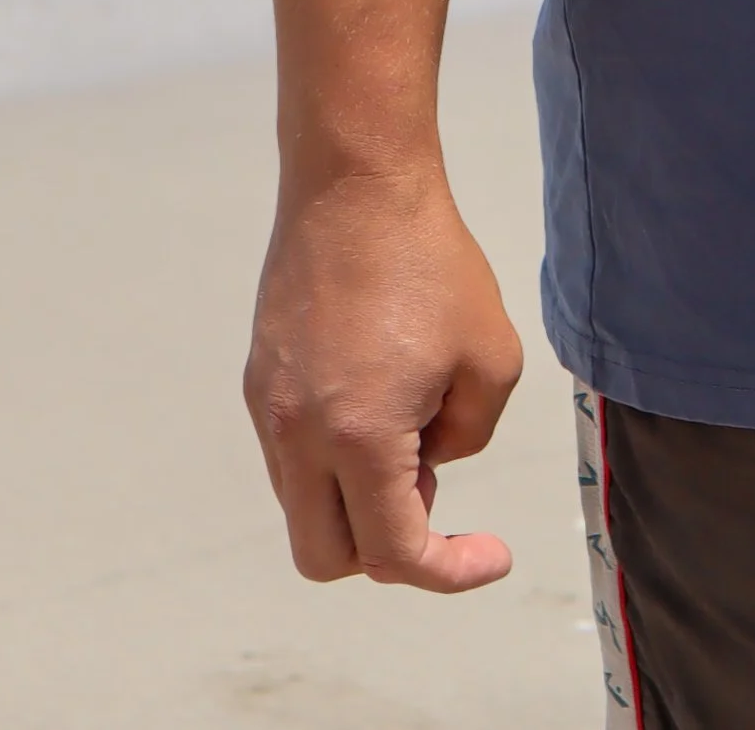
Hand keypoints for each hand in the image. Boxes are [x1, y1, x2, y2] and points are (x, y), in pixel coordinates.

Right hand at [245, 161, 524, 588]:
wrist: (356, 184)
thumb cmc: (432, 261)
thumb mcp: (492, 356)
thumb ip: (471, 435)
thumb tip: (431, 464)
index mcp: (359, 438)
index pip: (395, 553)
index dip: (450, 571)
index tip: (493, 555)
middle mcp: (298, 437)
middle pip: (327, 557)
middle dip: (388, 549)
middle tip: (438, 484)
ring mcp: (271, 411)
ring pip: (305, 508)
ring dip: (360, 499)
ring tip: (414, 418)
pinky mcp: (261, 382)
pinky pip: (294, 457)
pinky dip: (336, 458)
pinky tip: (380, 391)